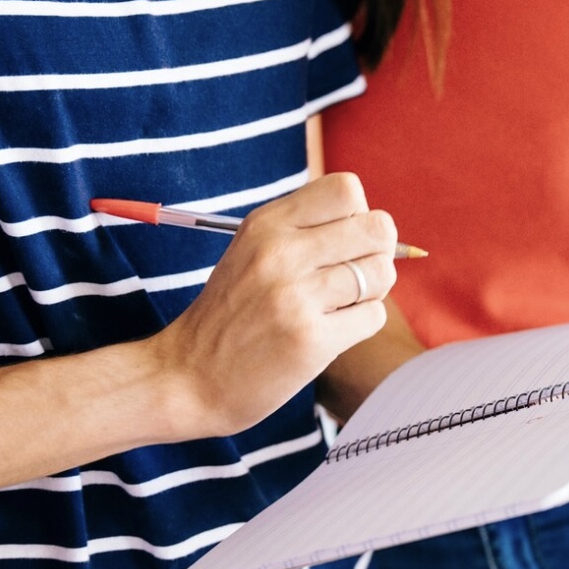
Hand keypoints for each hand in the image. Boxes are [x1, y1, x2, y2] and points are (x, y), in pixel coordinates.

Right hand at [150, 173, 396, 439]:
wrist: (187, 378)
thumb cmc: (230, 315)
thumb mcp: (251, 253)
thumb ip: (303, 230)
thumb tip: (376, 226)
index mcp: (266, 224)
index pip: (347, 189)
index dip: (358, 214)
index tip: (342, 240)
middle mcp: (280, 253)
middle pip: (376, 228)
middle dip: (377, 252)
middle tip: (353, 275)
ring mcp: (295, 297)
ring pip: (381, 273)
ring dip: (372, 292)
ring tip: (338, 306)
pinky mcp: (310, 340)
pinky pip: (374, 317)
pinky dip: (361, 325)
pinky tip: (330, 331)